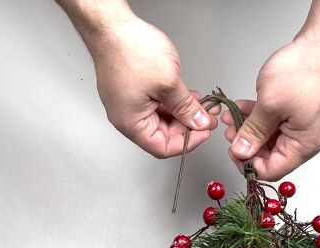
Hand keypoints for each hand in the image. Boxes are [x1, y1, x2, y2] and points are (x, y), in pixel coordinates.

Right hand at [88, 17, 218, 157]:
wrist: (112, 26)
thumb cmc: (130, 51)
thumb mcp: (169, 83)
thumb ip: (186, 108)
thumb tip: (199, 123)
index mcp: (130, 122)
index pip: (162, 148)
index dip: (187, 142)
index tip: (204, 131)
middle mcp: (126, 117)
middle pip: (161, 135)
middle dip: (186, 126)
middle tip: (206, 117)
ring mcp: (127, 104)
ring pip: (160, 120)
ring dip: (181, 114)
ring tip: (199, 104)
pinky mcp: (131, 92)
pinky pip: (154, 106)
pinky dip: (171, 103)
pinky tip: (185, 96)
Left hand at [222, 39, 319, 180]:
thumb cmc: (305, 71)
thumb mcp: (270, 104)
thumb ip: (253, 132)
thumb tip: (241, 152)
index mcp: (305, 145)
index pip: (272, 171)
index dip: (249, 164)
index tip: (234, 150)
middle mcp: (309, 139)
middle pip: (272, 155)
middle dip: (248, 144)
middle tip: (230, 131)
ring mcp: (307, 124)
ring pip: (272, 137)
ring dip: (251, 128)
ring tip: (233, 115)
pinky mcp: (304, 111)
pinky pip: (279, 122)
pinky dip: (261, 117)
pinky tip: (245, 106)